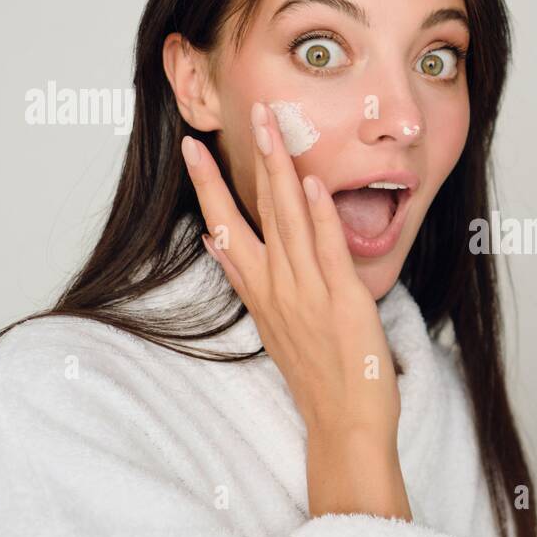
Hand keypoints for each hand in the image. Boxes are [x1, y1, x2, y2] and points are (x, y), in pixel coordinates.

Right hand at [180, 101, 409, 520]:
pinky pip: (327, 251)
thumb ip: (252, 281)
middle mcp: (277, 287)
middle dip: (247, 160)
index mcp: (260, 292)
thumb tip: (223, 244)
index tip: (193, 149)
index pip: (225, 228)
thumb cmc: (318, 375)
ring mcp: (307, 293)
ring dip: (281, 171)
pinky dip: (319, 217)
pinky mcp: (342, 301)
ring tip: (274, 128)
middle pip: (255, 212)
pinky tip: (312, 184)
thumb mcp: (274, 325)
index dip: (208, 186)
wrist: (344, 422)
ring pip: (288, 221)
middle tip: (243, 114)